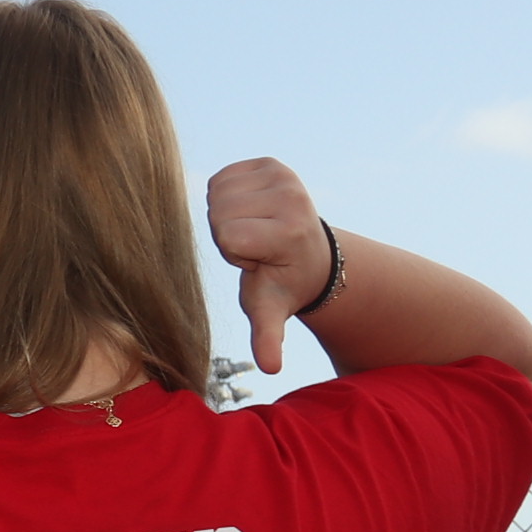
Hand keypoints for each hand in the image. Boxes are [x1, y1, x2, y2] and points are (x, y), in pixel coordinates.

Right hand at [207, 158, 324, 375]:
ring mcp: (284, 176)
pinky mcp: (272, 163)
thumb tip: (271, 368)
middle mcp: (293, 197)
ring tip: (253, 230)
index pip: (229, 235)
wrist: (311, 255)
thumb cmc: (282, 285)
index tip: (257, 260)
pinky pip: (225, 175)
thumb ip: (267, 335)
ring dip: (229, 213)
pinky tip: (250, 212)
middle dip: (229, 231)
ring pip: (220, 192)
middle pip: (221, 211)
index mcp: (290, 231)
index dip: (233, 252)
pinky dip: (230, 194)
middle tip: (255, 246)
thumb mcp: (271, 310)